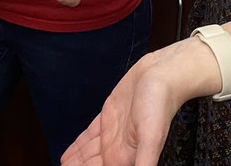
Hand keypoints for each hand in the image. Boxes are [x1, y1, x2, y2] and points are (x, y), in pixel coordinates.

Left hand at [61, 38, 215, 165]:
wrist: (161, 75)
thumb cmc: (160, 106)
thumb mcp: (152, 138)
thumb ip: (144, 163)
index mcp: (126, 158)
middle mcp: (117, 149)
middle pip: (92, 165)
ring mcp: (111, 133)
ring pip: (88, 154)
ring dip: (76, 162)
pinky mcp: (107, 118)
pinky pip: (88, 137)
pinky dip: (78, 146)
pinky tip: (69, 154)